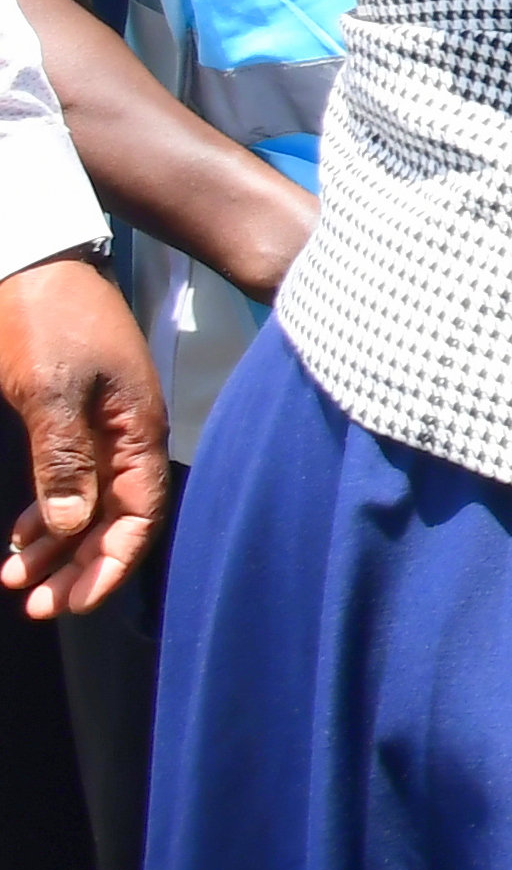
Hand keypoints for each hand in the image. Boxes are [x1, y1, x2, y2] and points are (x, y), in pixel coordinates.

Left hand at [2, 252, 165, 616]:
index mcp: (136, 429)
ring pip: (88, 505)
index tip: (72, 602)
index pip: (138, 513)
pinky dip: (46, 514)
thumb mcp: (50, 390)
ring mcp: (100, 428)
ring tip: (16, 578)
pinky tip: (20, 536)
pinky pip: (68, 482)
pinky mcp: (73, 420)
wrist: (31, 265)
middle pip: (115, 519)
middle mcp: (125, 436)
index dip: (111, 563)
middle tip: (36, 605)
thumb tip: (72, 524)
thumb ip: (64, 460)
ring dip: (57, 546)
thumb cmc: (47, 322)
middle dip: (78, 566)